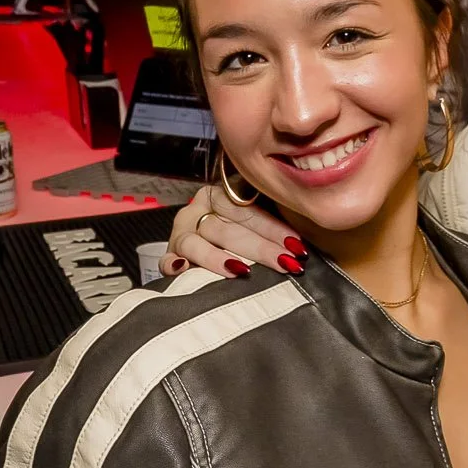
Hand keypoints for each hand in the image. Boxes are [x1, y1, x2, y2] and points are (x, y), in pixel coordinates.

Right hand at [164, 183, 304, 277]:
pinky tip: (183, 269)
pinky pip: (166, 260)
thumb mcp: (257, 222)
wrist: (212, 241)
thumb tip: (300, 244)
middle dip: (258, 248)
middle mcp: (198, 211)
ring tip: (241, 271)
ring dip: (218, 258)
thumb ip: (273, 224)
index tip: (296, 246)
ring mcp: (181, 233)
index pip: (247, 211)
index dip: (273, 229)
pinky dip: (173, 264)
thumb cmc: (243, 234)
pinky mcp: (170, 255)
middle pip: (225, 228)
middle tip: (284, 263)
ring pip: (196, 243)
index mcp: (220, 196)